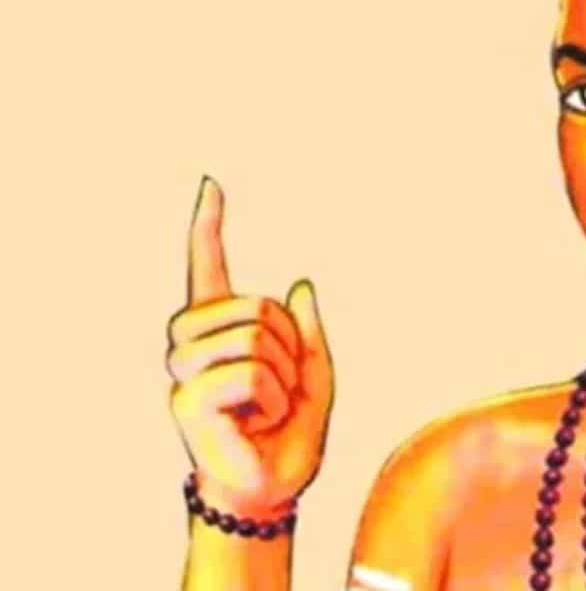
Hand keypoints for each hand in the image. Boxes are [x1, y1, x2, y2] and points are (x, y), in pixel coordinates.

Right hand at [167, 177, 334, 515]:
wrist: (276, 486)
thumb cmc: (290, 430)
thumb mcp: (314, 372)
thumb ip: (306, 330)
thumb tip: (299, 284)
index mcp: (222, 329)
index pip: (209, 267)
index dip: (209, 226)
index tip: (212, 185)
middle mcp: (194, 342)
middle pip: (259, 306)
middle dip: (290, 346)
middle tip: (280, 389)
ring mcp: (184, 369)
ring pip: (257, 335)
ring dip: (284, 376)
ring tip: (267, 408)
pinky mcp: (185, 398)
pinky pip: (251, 371)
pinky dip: (272, 398)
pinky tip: (256, 422)